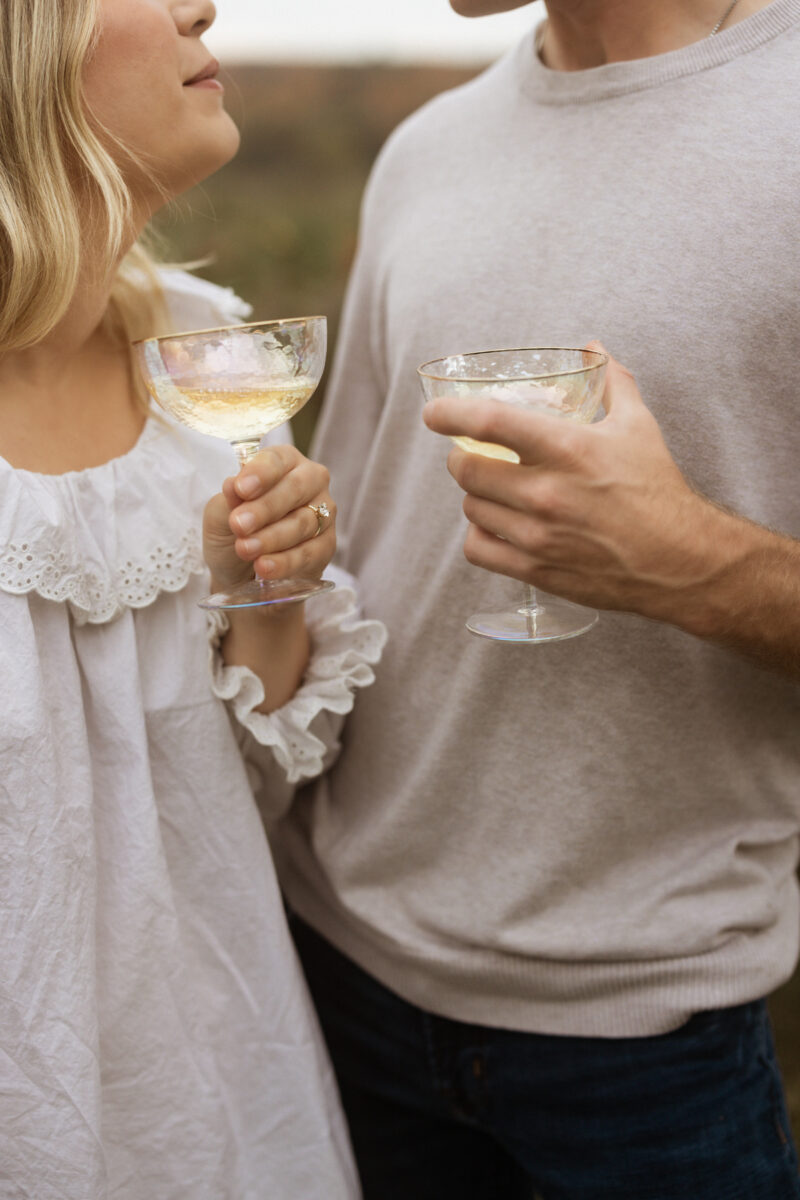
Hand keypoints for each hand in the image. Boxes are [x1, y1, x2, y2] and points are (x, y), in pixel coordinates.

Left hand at [203, 444, 335, 592]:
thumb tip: (232, 485)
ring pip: (303, 523)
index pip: (276, 460)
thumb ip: (227, 500)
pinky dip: (285, 562)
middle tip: (239, 525)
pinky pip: (310, 553)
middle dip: (265, 508)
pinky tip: (265, 567)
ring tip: (245, 549)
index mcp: (283, 463)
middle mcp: (310, 482)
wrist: (240, 572)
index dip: (260, 473)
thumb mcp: (219, 513)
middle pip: (295, 489)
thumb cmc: (232, 531)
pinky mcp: (326, 546)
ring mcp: (323, 514)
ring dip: (272, 538)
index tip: (241, 488)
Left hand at [423, 343, 736, 625]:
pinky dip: (479, 536)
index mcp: (568, 449)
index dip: (450, 414)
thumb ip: (611, 382)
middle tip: (469, 455)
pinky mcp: (537, 569)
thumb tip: (592, 347)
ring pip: (472, 509)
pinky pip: (479, 551)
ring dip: (474, 496)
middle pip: (467, 470)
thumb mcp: (638, 426)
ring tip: (491, 490)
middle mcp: (546, 493)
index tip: (432, 413)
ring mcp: (538, 536)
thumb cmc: (658, 490)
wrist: (679, 561)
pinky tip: (494, 527)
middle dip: (461, 458)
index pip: (489, 422)